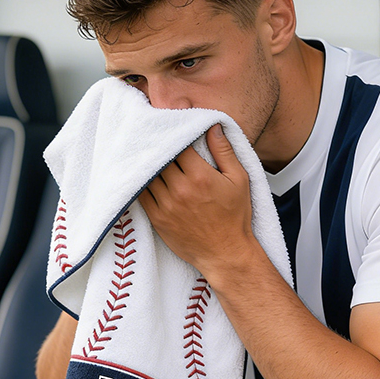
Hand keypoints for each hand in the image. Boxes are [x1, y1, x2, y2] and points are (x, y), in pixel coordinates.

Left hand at [139, 124, 256, 281]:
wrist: (225, 254)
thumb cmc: (235, 217)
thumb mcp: (239, 180)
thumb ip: (224, 151)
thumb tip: (214, 126)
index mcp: (200, 176)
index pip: (178, 144)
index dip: (173, 132)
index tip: (171, 124)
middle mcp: (180, 189)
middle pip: (160, 156)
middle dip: (158, 145)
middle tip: (155, 135)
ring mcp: (166, 205)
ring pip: (148, 174)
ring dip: (147, 163)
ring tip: (147, 152)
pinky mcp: (157, 218)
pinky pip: (141, 194)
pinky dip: (141, 182)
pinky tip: (143, 175)